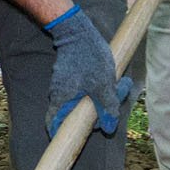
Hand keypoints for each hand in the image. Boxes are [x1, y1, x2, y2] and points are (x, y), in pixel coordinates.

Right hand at [44, 6, 132, 137]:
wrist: (78, 30)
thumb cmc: (89, 58)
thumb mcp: (103, 85)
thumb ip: (107, 107)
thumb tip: (109, 128)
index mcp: (61, 99)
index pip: (53, 123)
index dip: (60, 134)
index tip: (73, 139)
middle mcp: (58, 93)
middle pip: (71, 113)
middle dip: (92, 115)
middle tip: (110, 108)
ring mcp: (62, 83)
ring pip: (79, 99)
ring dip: (96, 99)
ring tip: (116, 87)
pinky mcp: (69, 74)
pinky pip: (81, 88)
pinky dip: (93, 89)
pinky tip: (108, 80)